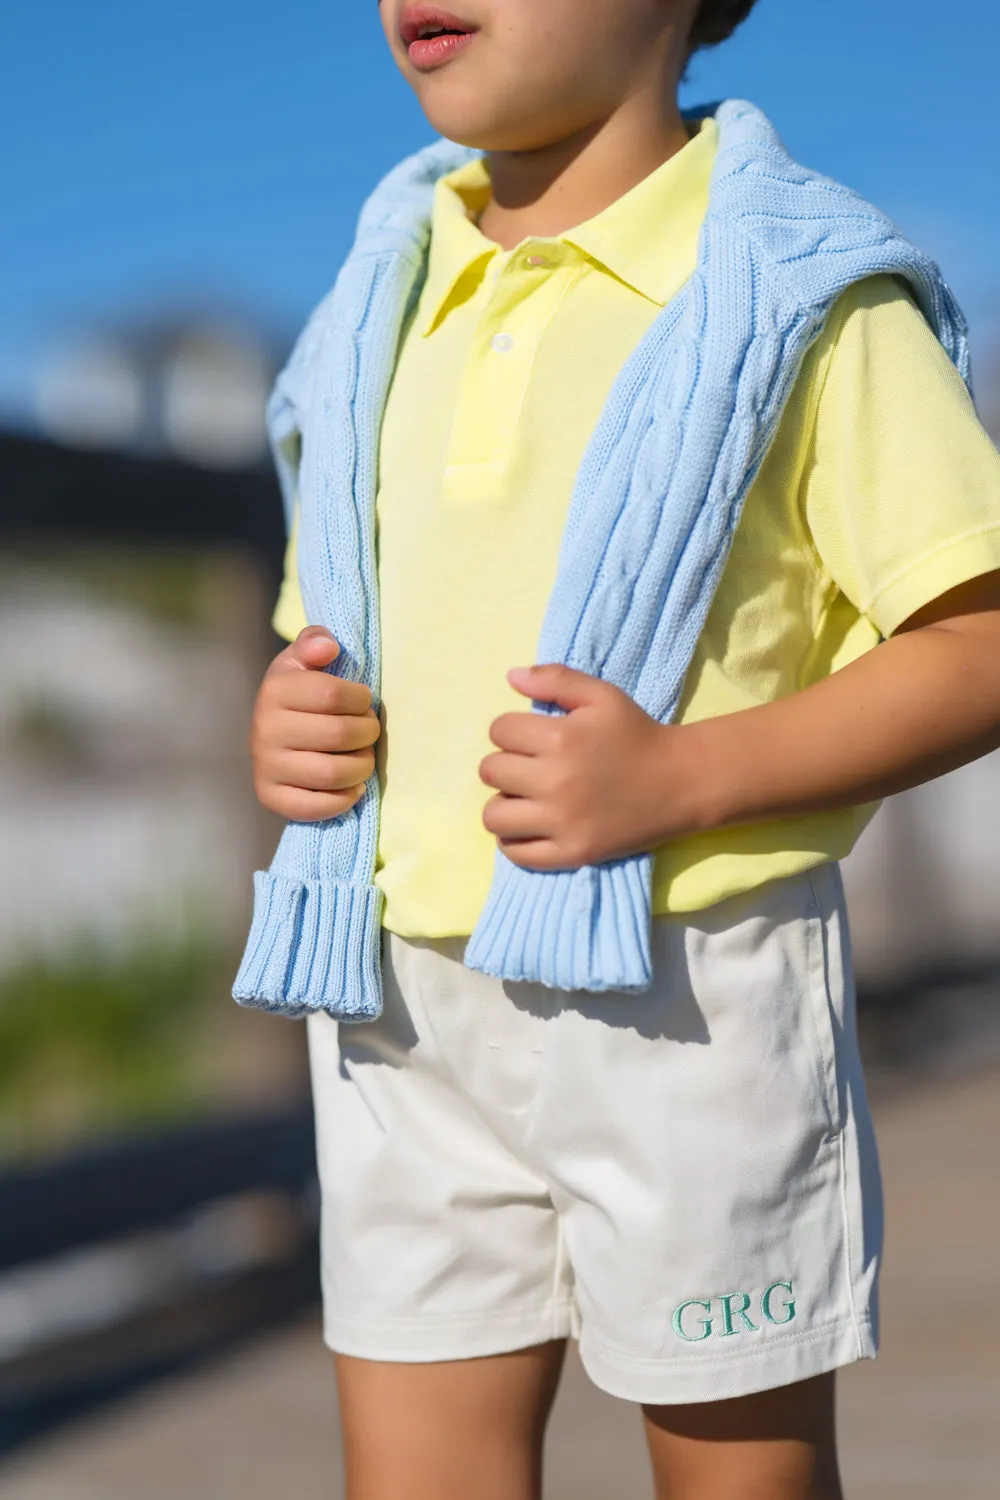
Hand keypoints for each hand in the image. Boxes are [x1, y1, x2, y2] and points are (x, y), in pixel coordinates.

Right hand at [251, 627, 379, 821]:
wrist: (274, 734)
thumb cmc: (301, 694)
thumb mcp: (304, 661)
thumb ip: (315, 643)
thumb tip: (327, 647)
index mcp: (275, 690)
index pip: (332, 694)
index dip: (360, 698)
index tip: (363, 700)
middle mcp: (263, 729)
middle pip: (338, 734)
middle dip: (367, 732)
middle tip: (368, 730)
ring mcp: (265, 766)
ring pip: (333, 773)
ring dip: (362, 766)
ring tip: (363, 757)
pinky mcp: (270, 797)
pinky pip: (317, 807)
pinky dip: (344, 799)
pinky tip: (351, 786)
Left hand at [479, 664, 697, 871]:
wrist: (680, 782)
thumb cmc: (638, 734)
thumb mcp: (602, 695)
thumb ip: (555, 679)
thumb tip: (511, 677)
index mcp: (560, 738)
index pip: (499, 731)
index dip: (511, 730)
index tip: (532, 738)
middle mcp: (555, 781)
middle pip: (490, 771)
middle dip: (505, 764)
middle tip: (530, 767)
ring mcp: (562, 822)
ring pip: (493, 816)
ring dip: (503, 804)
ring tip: (524, 798)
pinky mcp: (572, 852)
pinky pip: (516, 853)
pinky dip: (513, 840)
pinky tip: (529, 826)